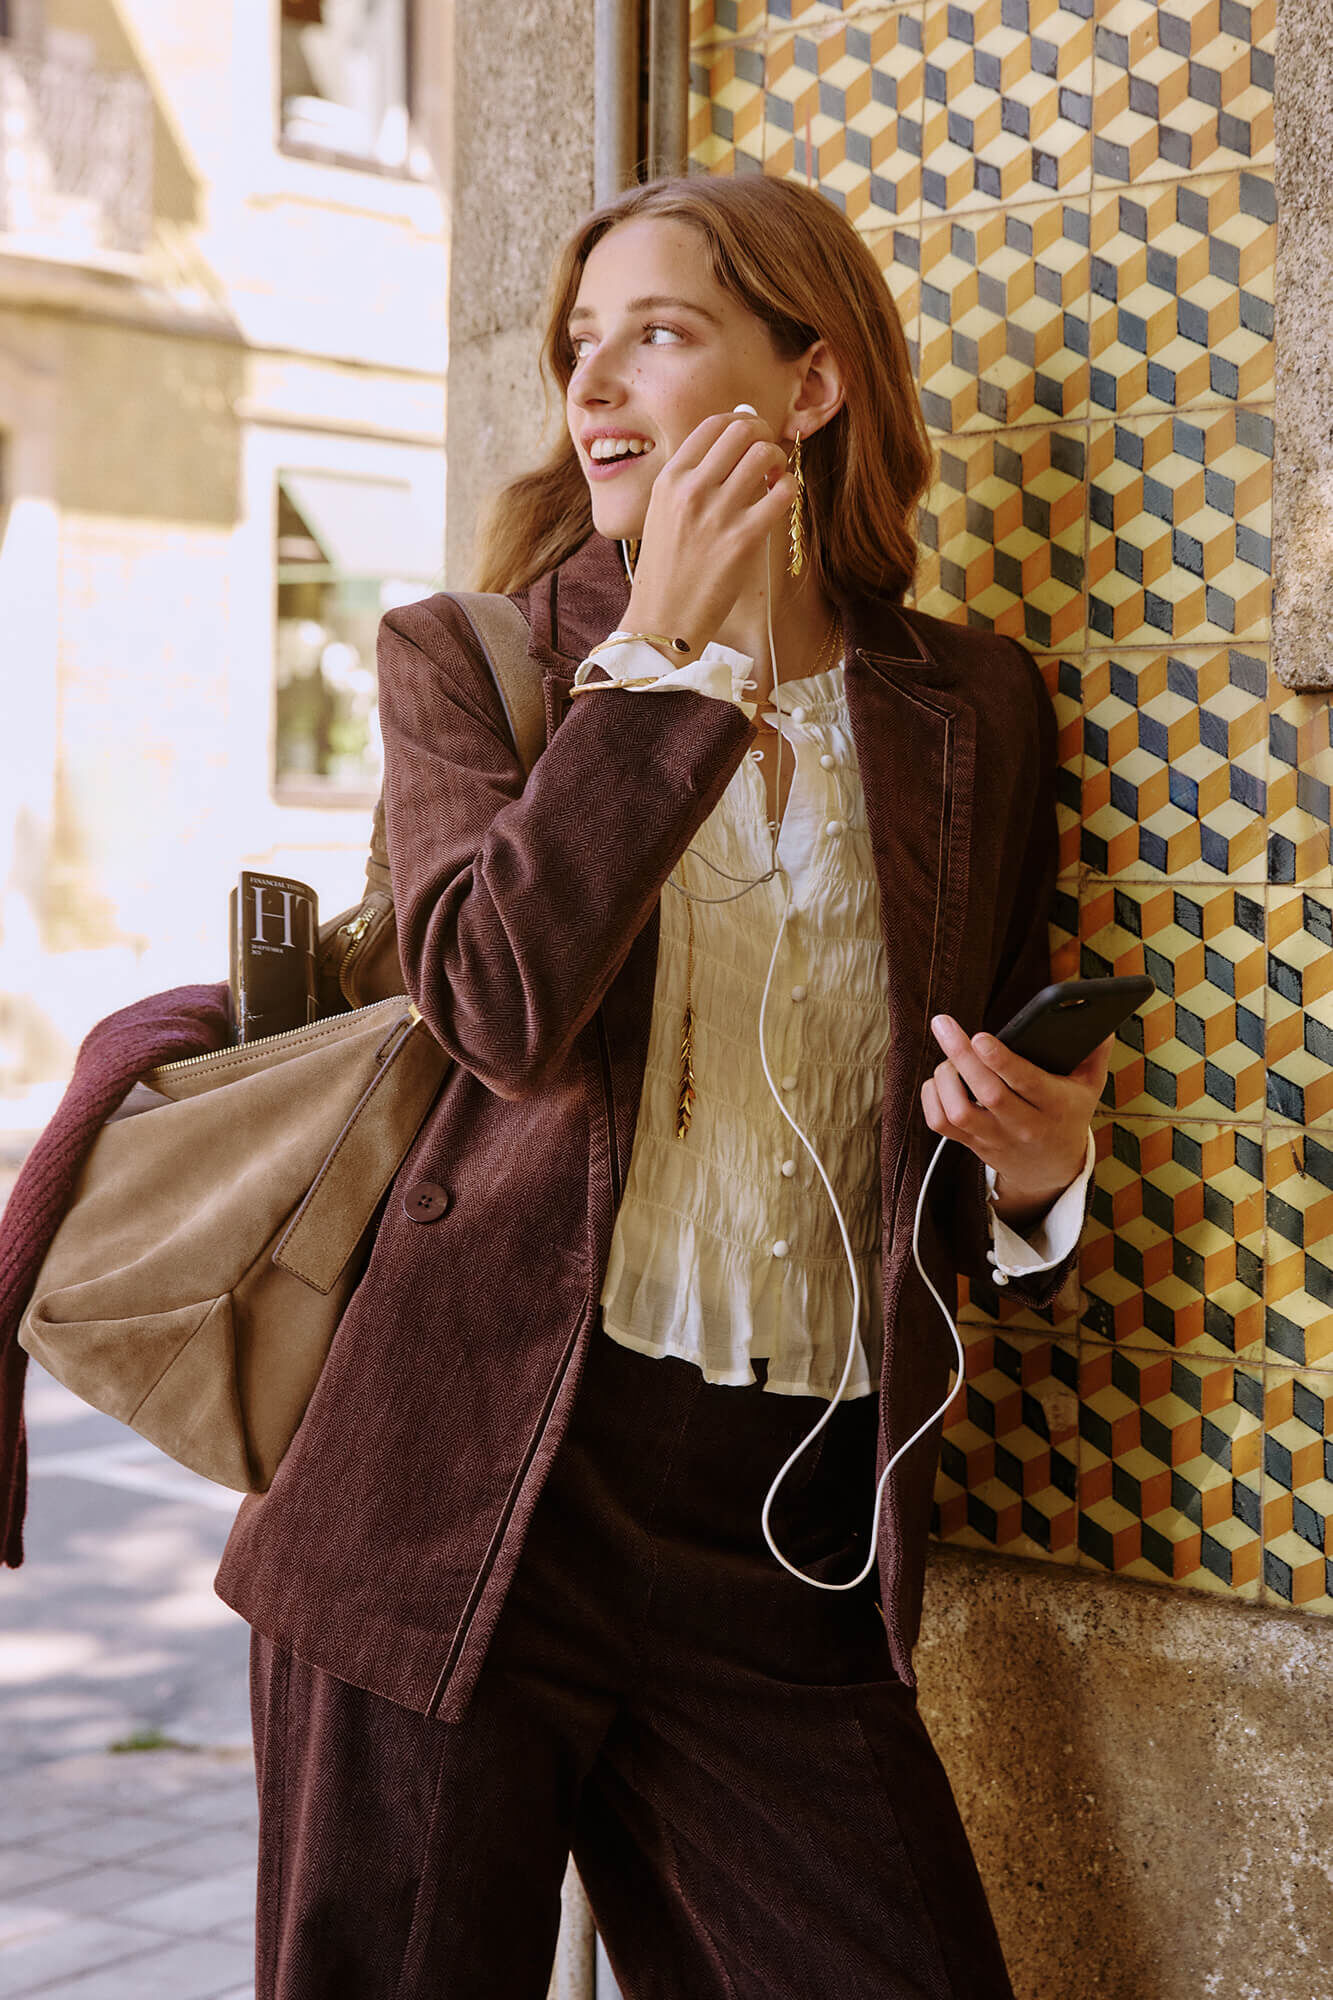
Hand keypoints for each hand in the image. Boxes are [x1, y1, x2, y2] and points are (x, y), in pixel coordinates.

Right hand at [622, 411, 793, 655]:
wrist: (663, 619)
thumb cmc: (667, 568)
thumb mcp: (663, 511)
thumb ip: (693, 476)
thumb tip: (737, 433)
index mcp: (669, 479)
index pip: (714, 424)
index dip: (742, 421)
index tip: (751, 436)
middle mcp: (692, 490)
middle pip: (743, 430)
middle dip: (764, 434)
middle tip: (768, 455)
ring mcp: (718, 513)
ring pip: (765, 454)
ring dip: (778, 460)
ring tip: (774, 479)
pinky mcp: (744, 539)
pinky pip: (783, 492)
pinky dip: (789, 488)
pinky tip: (780, 499)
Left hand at [921, 1015, 1109, 1230]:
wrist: (1051, 1169)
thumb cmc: (1066, 1114)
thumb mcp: (1089, 1087)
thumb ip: (1095, 1054)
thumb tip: (1102, 1024)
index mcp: (1055, 1105)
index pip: (1026, 1082)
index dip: (1001, 1060)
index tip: (980, 1036)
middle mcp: (1024, 1124)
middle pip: (987, 1092)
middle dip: (961, 1055)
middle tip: (943, 1024)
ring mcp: (995, 1137)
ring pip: (959, 1110)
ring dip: (945, 1078)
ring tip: (948, 1055)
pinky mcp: (972, 1144)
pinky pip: (940, 1124)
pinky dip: (931, 1097)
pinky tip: (939, 1079)